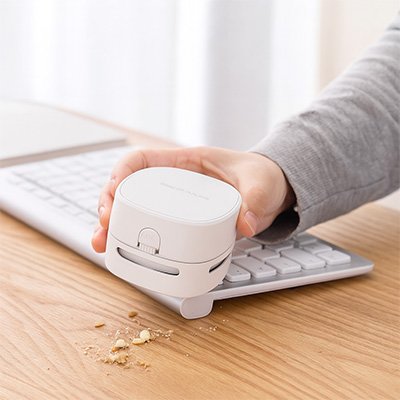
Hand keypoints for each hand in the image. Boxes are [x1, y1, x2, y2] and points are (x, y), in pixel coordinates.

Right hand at [91, 146, 294, 252]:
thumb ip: (254, 199)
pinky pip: (150, 228)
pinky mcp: (180, 223)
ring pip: (134, 211)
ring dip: (115, 227)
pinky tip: (125, 254)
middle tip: (106, 226)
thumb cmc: (261, 177)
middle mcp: (173, 182)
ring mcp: (174, 204)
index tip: (115, 191)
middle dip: (110, 205)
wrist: (269, 192)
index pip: (143, 159)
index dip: (123, 171)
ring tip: (103, 245)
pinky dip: (134, 240)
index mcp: (186, 162)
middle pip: (129, 188)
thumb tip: (244, 224)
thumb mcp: (260, 183)